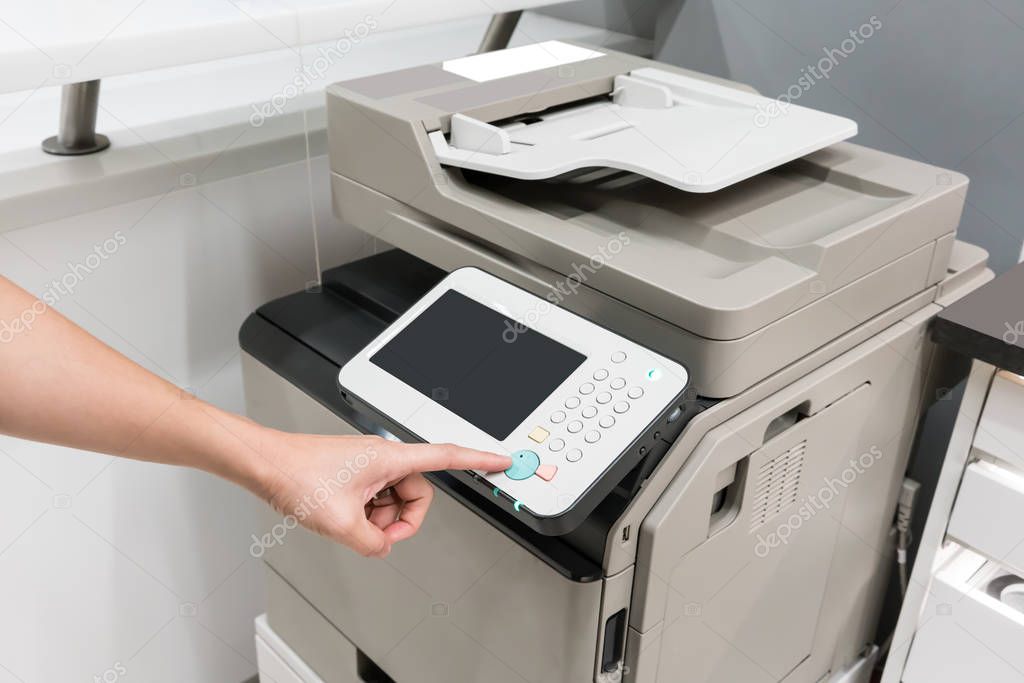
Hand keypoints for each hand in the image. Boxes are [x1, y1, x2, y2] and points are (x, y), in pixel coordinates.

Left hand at [256, 431, 510, 557]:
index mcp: (391, 459)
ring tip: (349, 522)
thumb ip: (372, 543)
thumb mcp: (341, 523)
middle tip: (375, 535)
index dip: (479, 459)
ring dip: (378, 519)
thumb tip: (383, 547)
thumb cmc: (298, 475)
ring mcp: (369, 465)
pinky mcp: (355, 473)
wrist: (266, 463)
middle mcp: (384, 458)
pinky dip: (365, 514)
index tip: (501, 461)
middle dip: (401, 521)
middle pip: (417, 494)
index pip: (447, 456)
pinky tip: (342, 516)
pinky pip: (375, 499)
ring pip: (394, 500)